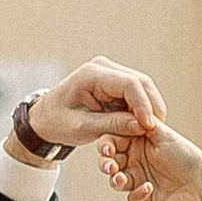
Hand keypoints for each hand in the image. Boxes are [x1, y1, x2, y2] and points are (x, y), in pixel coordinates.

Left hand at [16, 56, 167, 158]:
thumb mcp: (82, 128)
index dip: (143, 105)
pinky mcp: (115, 83)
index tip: (148, 127)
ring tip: (150, 132)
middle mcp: (104, 68)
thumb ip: (112, 125)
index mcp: (91, 74)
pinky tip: (143, 127)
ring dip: (149, 109)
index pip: (129, 84)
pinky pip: (137, 94)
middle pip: (141, 83)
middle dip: (151, 107)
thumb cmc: (57, 122)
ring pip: (143, 88)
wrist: (45, 117)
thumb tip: (142, 126)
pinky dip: (142, 110)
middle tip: (156, 132)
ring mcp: (110, 73)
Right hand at [95, 115, 201, 200]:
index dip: (107, 145)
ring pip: (115, 181)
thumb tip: (123, 112)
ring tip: (121, 179)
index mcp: (137, 144)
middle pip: (110, 162)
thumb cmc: (186, 156)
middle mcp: (134, 162)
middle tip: (109, 165)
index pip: (113, 142)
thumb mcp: (164, 135)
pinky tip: (148, 188)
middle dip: (106, 163)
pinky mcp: (143, 200)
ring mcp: (137, 181)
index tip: (107, 148)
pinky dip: (137, 193)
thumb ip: (142, 123)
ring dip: (115, 180)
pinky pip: (131, 199)